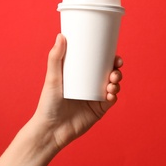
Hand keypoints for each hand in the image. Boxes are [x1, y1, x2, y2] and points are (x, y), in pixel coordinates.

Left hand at [32, 33, 122, 150]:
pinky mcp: (98, 110)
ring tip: (112, 83)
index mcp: (81, 75)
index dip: (109, 57)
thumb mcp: (52, 79)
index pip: (98, 63)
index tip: (114, 54)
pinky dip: (114, 96)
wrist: (51, 130)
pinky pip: (111, 101)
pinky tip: (112, 94)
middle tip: (115, 68)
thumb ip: (55, 58)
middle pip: (109, 73)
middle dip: (117, 69)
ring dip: (117, 82)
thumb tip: (61, 35)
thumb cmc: (48, 104)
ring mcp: (95, 97)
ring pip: (113, 86)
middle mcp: (90, 85)